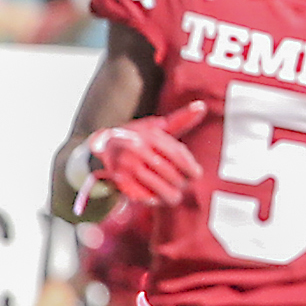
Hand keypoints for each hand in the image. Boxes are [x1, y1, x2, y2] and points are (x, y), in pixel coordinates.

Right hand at [85, 100, 204, 208]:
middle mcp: (137, 149)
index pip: (177, 154)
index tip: (197, 175)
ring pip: (158, 188)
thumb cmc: (138, 138)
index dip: (190, 167)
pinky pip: (143, 196)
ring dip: (170, 195)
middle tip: (183, 186)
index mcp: (149, 135)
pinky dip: (153, 199)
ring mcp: (126, 166)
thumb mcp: (156, 127)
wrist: (102, 148)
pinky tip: (157, 198)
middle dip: (180, 183)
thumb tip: (202, 106)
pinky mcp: (119, 181)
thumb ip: (180, 120)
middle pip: (169, 173)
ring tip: (174, 196)